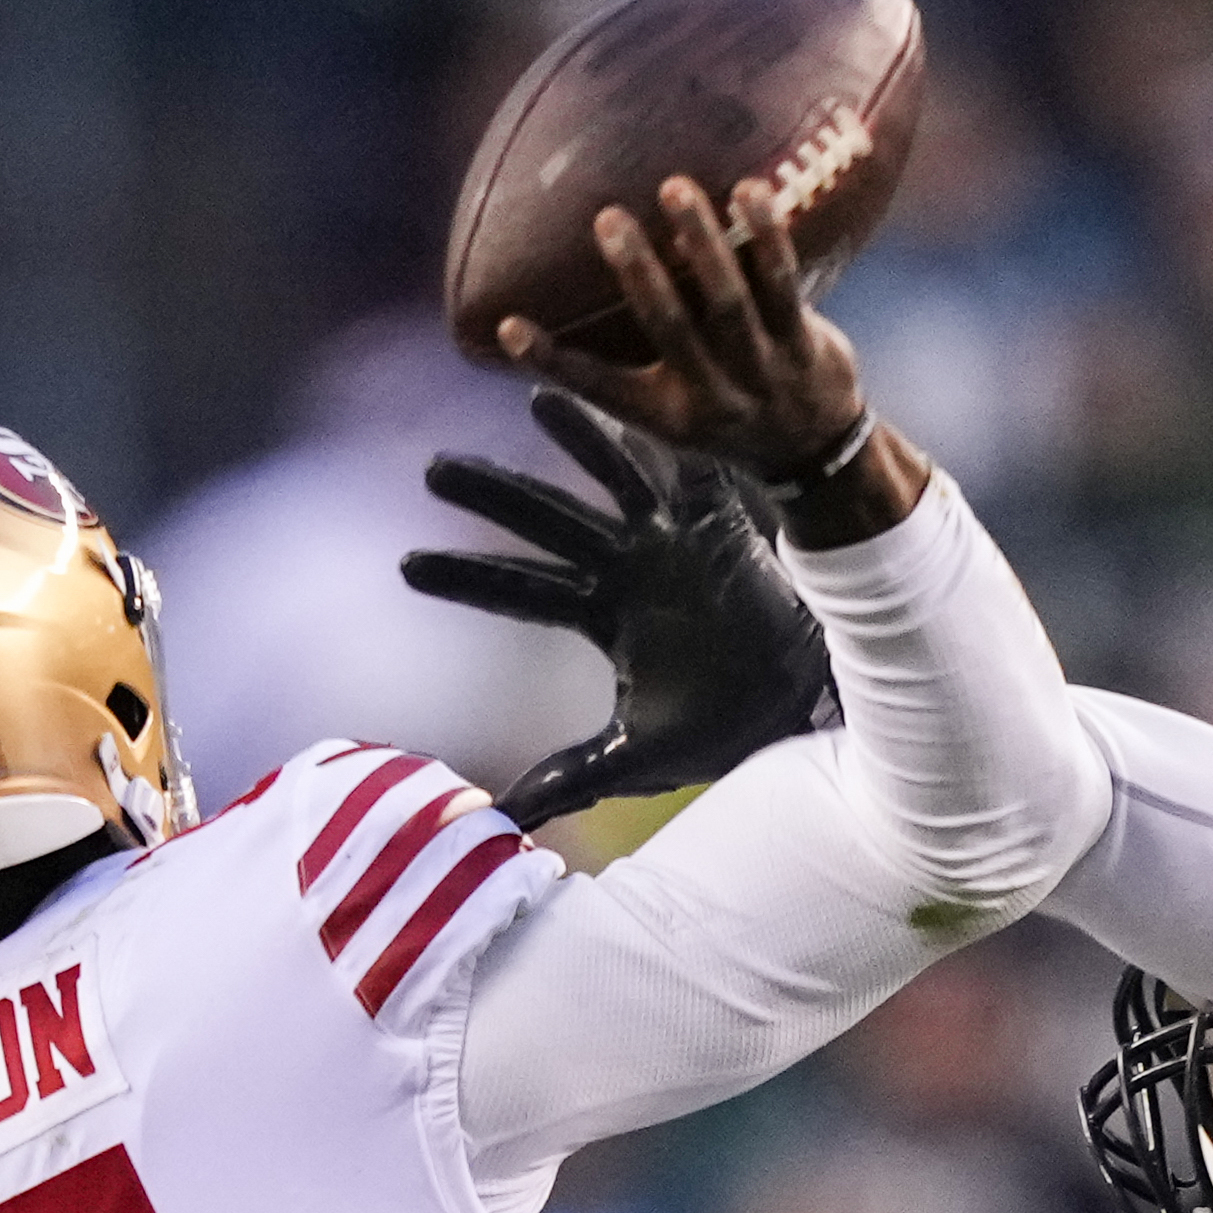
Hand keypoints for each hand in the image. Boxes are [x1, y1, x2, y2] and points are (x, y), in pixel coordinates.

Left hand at [401, 387, 837, 832]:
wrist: (807, 709)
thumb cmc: (726, 727)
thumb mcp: (639, 758)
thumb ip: (574, 775)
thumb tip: (507, 816)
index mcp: (603, 613)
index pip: (521, 590)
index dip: (466, 577)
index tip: (404, 567)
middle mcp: (629, 567)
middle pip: (548, 521)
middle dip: (494, 494)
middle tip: (433, 468)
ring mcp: (676, 542)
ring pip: (615, 477)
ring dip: (579, 438)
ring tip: (538, 395)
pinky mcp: (725, 529)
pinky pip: (694, 475)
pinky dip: (673, 443)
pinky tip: (645, 402)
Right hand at [495, 175, 927, 548]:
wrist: (815, 455)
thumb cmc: (724, 413)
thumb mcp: (673, 411)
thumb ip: (628, 370)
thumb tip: (559, 312)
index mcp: (666, 414)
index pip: (600, 388)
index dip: (551, 361)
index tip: (508, 327)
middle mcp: (711, 395)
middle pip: (669, 331)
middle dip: (638, 274)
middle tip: (609, 218)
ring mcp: (761, 372)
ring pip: (729, 303)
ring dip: (702, 244)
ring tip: (676, 188)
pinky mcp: (804, 346)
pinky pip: (785, 286)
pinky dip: (767, 239)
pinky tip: (750, 192)